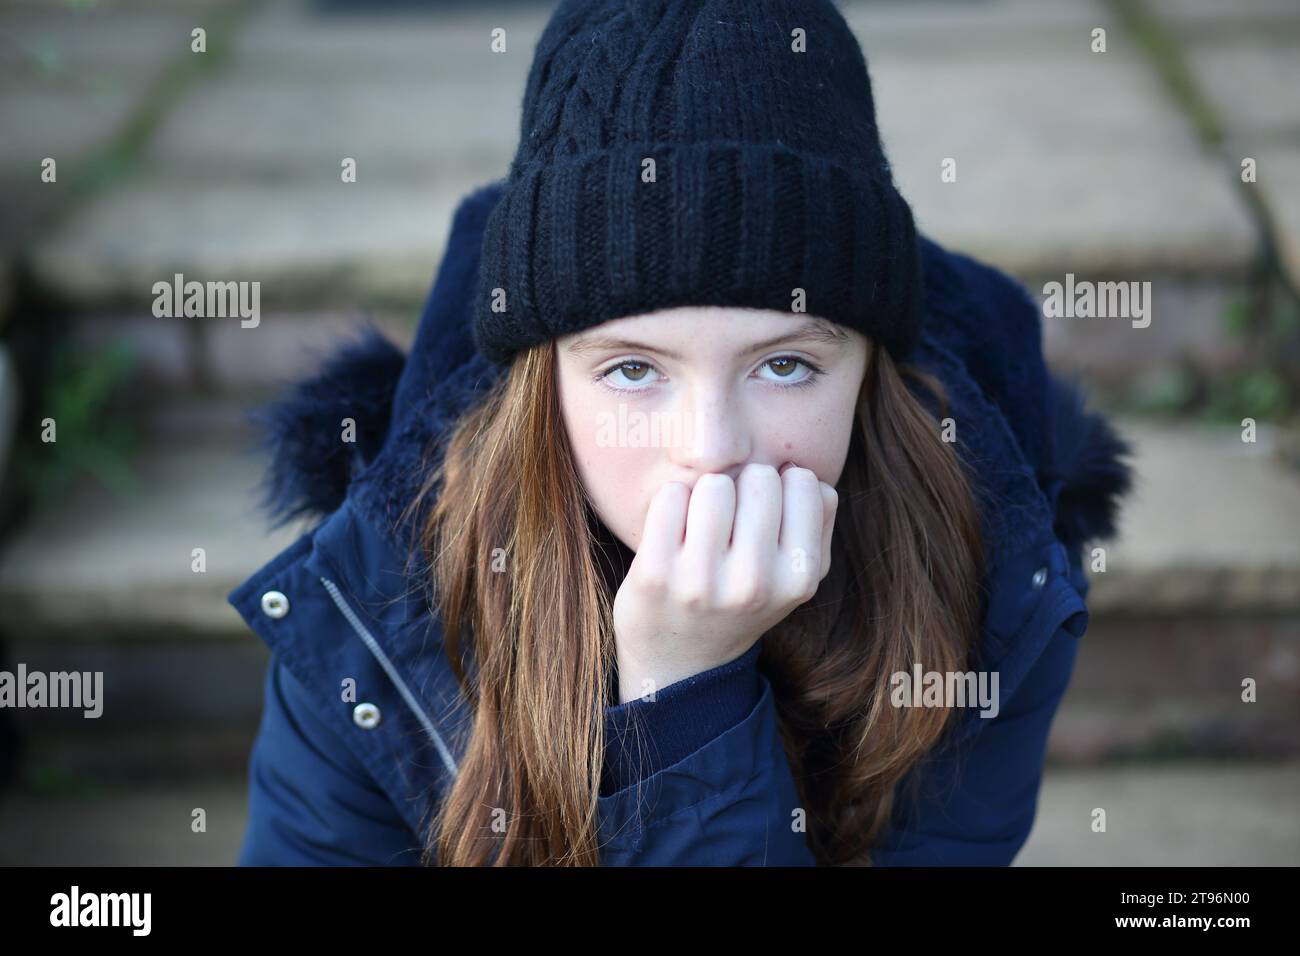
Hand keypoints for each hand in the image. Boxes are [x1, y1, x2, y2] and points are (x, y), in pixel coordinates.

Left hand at [611, 462, 837, 704]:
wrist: (678, 662)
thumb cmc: (741, 600)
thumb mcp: (795, 577)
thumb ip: (819, 524)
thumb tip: (809, 477)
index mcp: (797, 580)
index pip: (803, 482)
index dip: (782, 484)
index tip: (766, 509)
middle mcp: (754, 583)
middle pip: (758, 477)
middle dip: (743, 485)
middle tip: (730, 518)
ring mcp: (702, 580)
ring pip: (714, 483)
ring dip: (706, 492)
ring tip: (703, 524)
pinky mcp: (654, 573)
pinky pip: (671, 496)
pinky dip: (672, 502)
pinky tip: (674, 530)